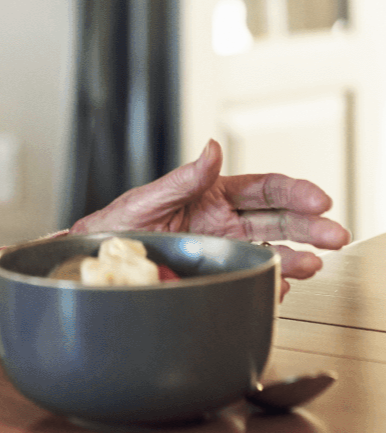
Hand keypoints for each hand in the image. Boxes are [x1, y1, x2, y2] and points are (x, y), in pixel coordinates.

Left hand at [72, 139, 349, 286]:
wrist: (96, 262)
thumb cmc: (118, 225)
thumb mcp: (147, 198)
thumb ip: (183, 177)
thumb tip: (211, 148)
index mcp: (212, 194)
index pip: (264, 189)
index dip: (294, 192)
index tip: (318, 198)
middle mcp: (223, 221)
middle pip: (278, 221)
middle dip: (310, 226)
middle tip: (335, 235)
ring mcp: (223, 249)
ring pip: (271, 251)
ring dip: (296, 257)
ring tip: (313, 264)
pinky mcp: (218, 274)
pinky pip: (251, 278)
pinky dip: (269, 282)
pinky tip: (280, 284)